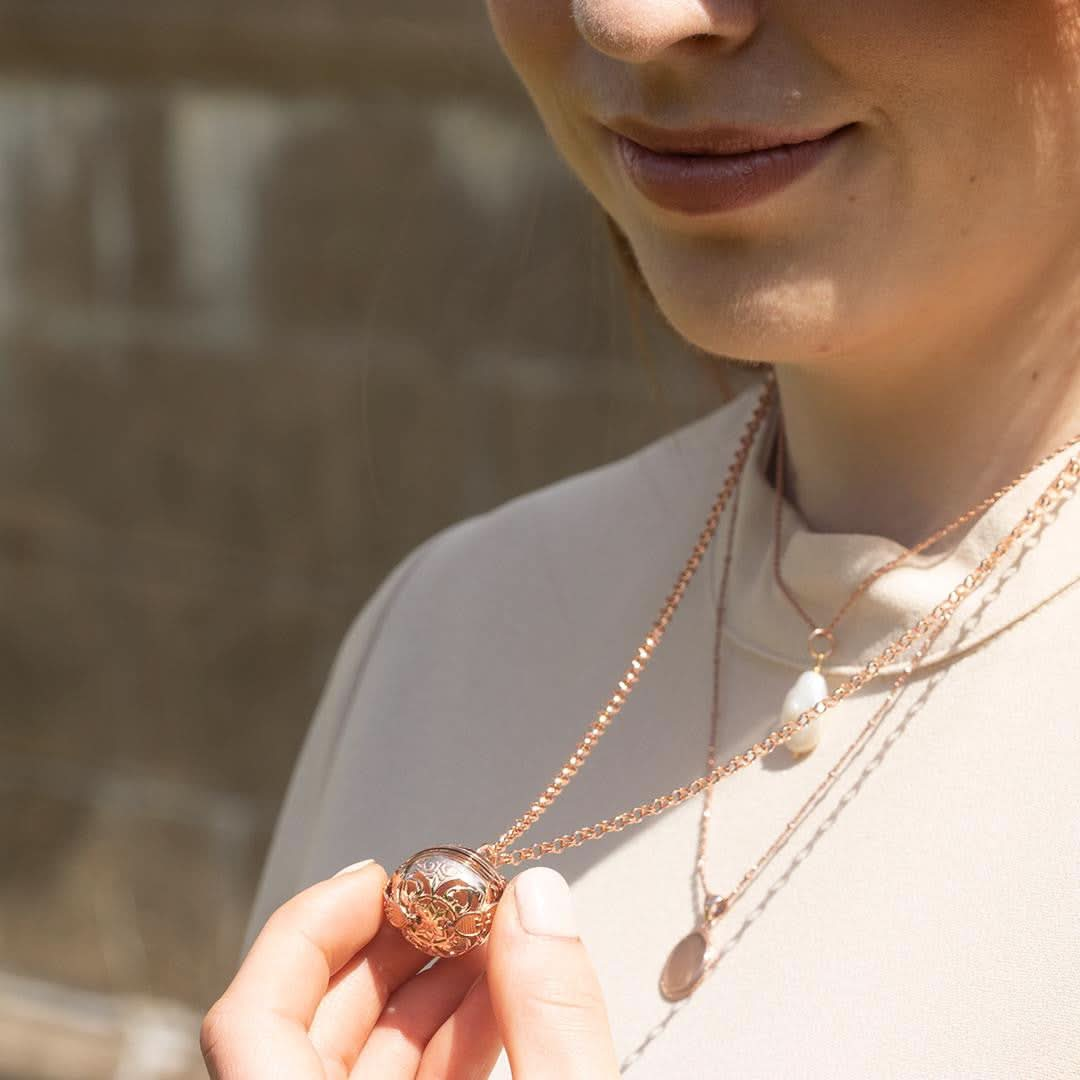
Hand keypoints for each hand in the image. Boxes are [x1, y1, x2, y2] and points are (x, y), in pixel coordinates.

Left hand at [200, 860, 618, 1078]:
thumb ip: (554, 1016)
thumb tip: (540, 896)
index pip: (248, 1020)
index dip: (309, 928)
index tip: (383, 878)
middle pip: (306, 1026)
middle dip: (390, 949)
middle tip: (460, 902)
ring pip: (352, 1062)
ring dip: (424, 993)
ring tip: (498, 944)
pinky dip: (442, 1045)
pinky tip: (500, 1004)